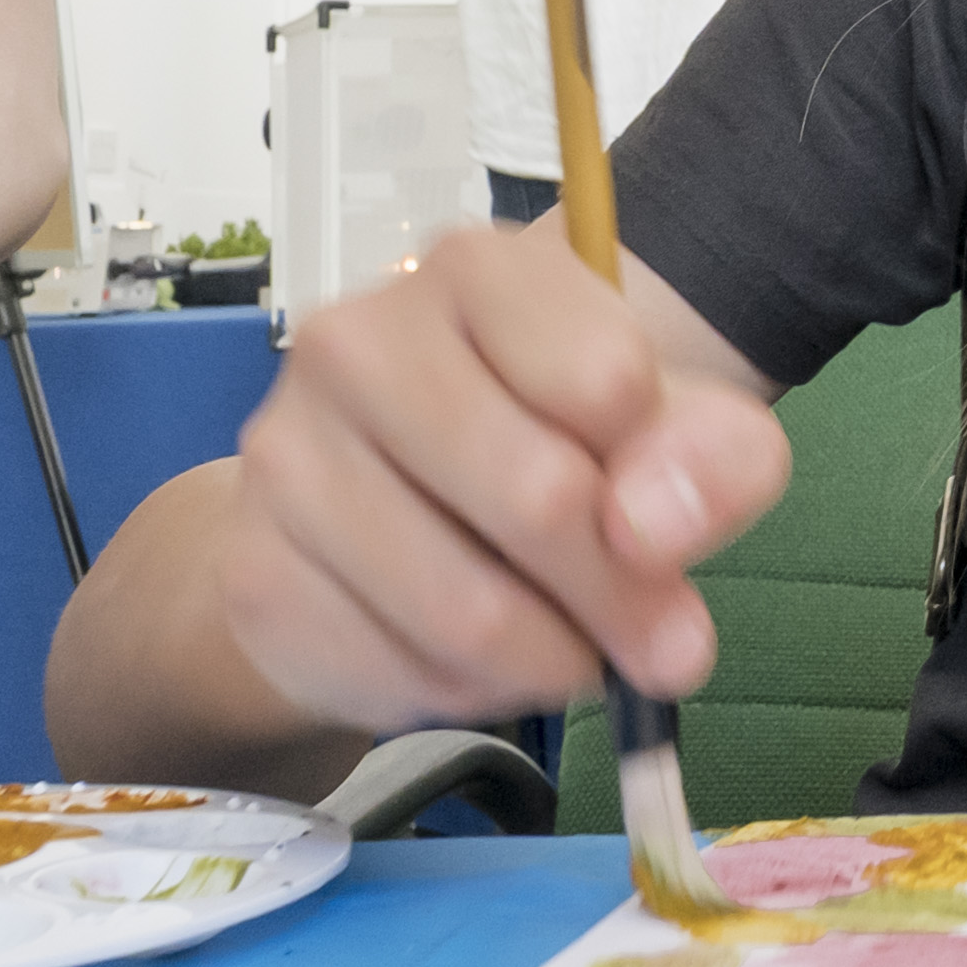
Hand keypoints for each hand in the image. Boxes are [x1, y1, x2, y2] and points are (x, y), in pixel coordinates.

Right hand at [200, 224, 783, 741]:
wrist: (388, 499)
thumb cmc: (548, 439)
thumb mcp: (667, 429)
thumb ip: (712, 456)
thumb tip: (654, 529)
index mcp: (476, 271)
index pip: (606, 381)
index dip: (662, 479)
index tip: (662, 518)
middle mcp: (358, 341)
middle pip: (538, 497)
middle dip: (621, 598)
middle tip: (659, 643)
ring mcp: (288, 455)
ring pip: (466, 612)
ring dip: (549, 660)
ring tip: (565, 644)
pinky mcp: (254, 570)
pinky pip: (396, 674)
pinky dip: (467, 695)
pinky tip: (476, 658)